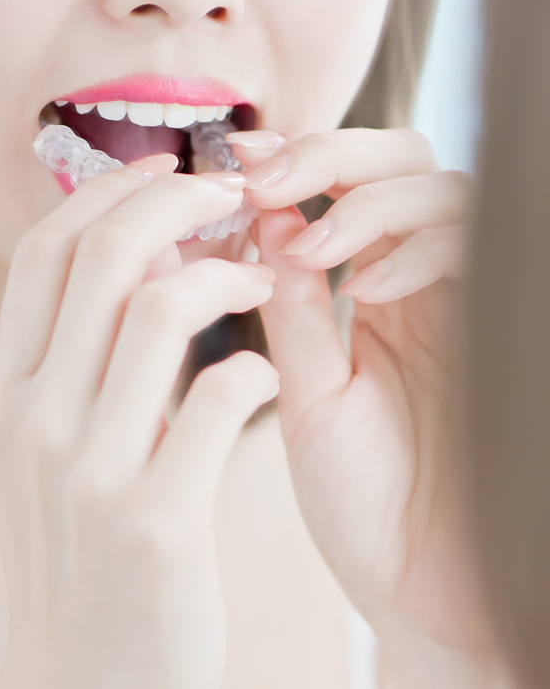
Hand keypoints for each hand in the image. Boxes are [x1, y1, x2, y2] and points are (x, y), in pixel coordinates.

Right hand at [0, 156, 278, 688]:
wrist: (80, 680)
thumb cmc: (75, 554)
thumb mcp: (41, 456)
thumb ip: (69, 365)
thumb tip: (136, 262)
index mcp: (0, 397)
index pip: (40, 253)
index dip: (105, 192)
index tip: (162, 172)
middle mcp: (31, 422)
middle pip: (102, 257)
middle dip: (176, 200)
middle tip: (228, 196)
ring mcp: (89, 472)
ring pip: (163, 308)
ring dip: (227, 273)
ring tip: (258, 280)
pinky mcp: (158, 520)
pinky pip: (221, 396)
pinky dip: (255, 366)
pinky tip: (262, 377)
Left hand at [230, 129, 496, 669]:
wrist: (419, 580)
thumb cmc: (359, 493)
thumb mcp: (308, 389)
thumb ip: (291, 307)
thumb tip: (257, 221)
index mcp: (365, 291)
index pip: (344, 182)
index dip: (293, 157)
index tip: (234, 161)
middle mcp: (419, 284)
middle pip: (400, 159)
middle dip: (331, 152)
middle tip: (268, 179)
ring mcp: (463, 301)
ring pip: (445, 188)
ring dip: (371, 199)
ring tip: (311, 246)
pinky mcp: (499, 322)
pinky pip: (479, 247)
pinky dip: (421, 249)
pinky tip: (363, 290)